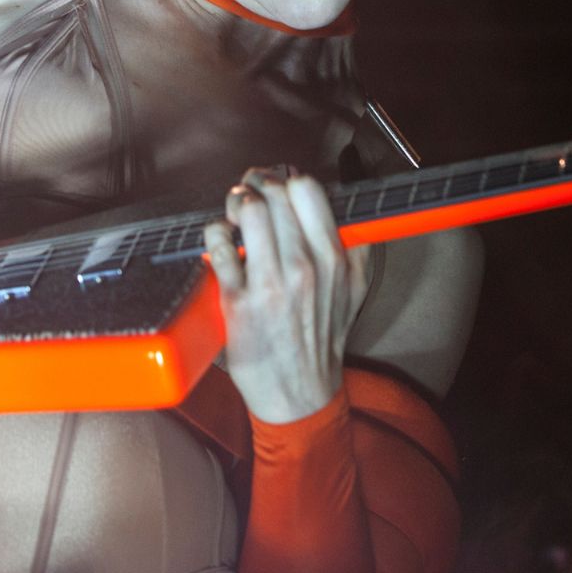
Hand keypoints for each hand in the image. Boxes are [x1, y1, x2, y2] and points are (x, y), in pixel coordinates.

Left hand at [203, 165, 370, 423]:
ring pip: (247, 210)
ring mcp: (269, 284)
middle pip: (274, 192)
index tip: (276, 185)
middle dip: (255, 183)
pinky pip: (218, 243)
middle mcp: (304, 267)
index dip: (286, 178)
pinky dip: (215, 232)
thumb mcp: (354, 291)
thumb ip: (356, 246)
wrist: (299, 394)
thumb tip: (347, 205)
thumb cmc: (321, 339)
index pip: (309, 190)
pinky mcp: (237, 301)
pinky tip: (221, 242)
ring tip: (235, 213)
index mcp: (334, 259)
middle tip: (249, 193)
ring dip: (235, 202)